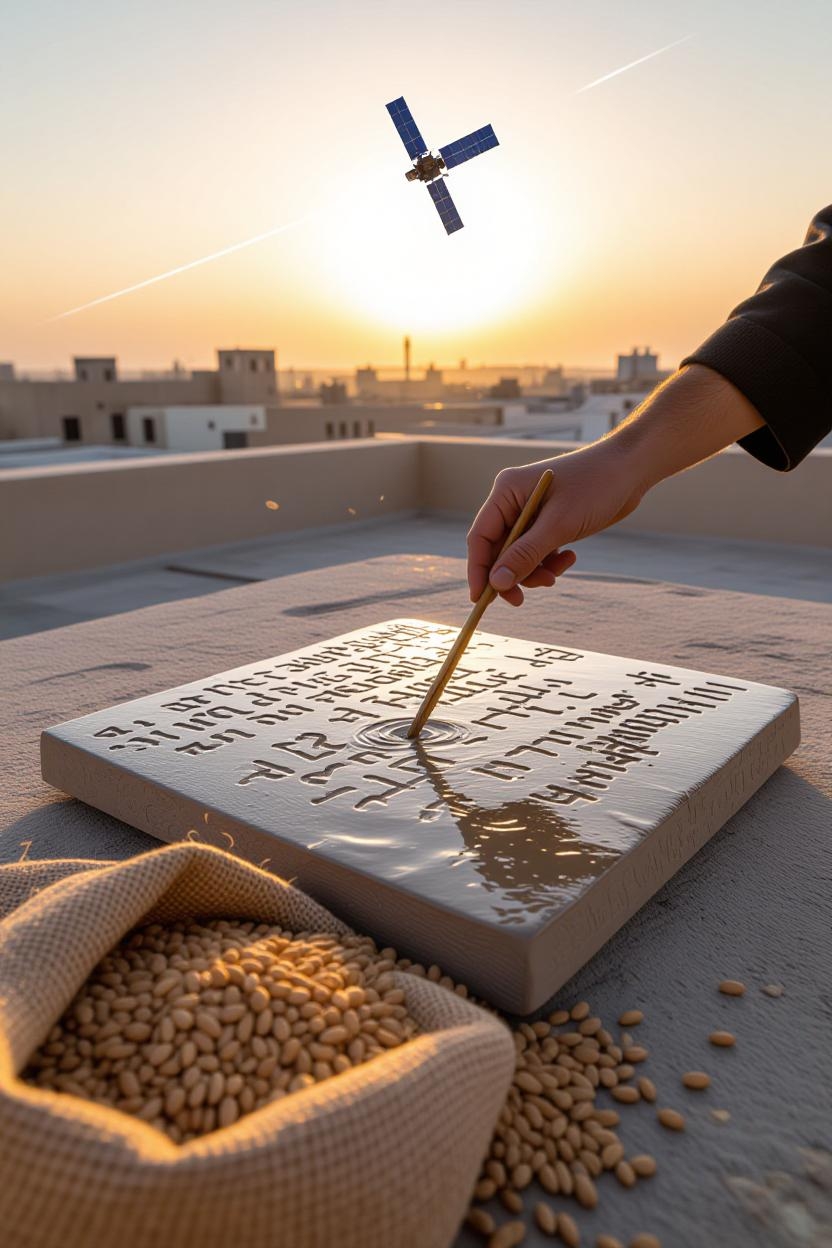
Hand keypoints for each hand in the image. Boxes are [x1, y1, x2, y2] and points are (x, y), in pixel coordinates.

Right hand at [466, 364, 765, 606]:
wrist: (631, 469)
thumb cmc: (595, 486)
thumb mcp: (559, 525)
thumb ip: (525, 554)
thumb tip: (496, 583)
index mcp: (506, 492)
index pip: (480, 537)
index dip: (479, 570)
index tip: (480, 600)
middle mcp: (514, 501)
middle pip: (498, 549)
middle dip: (512, 574)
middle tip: (521, 600)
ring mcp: (531, 511)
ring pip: (520, 554)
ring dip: (535, 570)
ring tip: (557, 574)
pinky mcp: (550, 521)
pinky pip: (539, 550)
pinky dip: (550, 561)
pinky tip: (570, 557)